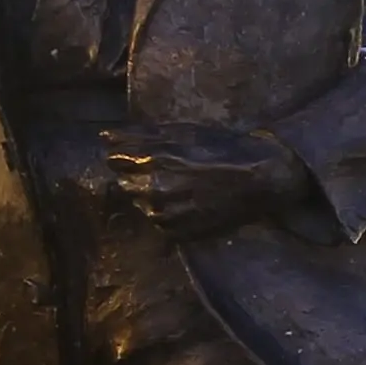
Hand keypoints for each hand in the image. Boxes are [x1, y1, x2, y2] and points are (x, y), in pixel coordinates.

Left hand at [101, 124, 314, 237]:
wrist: (261, 178)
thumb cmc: (223, 148)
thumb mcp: (182, 132)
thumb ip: (139, 134)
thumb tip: (104, 136)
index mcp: (152, 159)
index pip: (114, 158)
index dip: (128, 155)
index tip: (146, 154)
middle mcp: (153, 189)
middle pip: (123, 182)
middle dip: (139, 175)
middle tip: (169, 171)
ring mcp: (164, 214)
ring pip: (140, 203)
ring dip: (153, 195)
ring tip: (181, 187)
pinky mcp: (176, 233)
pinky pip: (157, 223)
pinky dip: (168, 213)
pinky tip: (188, 203)